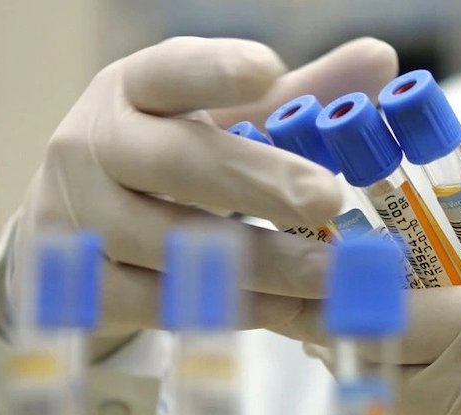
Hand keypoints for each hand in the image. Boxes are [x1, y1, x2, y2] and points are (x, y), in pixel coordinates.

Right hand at [2, 36, 397, 354]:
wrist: (78, 220)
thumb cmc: (170, 153)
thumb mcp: (223, 114)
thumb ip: (301, 89)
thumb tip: (382, 60)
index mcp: (133, 91)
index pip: (168, 72)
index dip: (214, 70)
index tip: (270, 69)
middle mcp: (93, 147)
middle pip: (174, 163)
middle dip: (256, 181)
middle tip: (328, 198)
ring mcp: (80, 219)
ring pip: (174, 245)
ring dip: (261, 263)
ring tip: (330, 271)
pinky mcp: (84, 285)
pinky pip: (164, 304)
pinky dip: (232, 308)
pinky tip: (288, 309)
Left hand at [279, 258, 460, 414]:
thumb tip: (430, 261)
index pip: (371, 306)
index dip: (311, 279)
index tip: (264, 252)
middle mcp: (458, 393)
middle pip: (352, 352)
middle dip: (300, 313)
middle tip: (255, 274)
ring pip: (368, 386)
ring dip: (333, 343)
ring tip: (297, 301)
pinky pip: (403, 409)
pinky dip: (375, 374)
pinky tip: (360, 343)